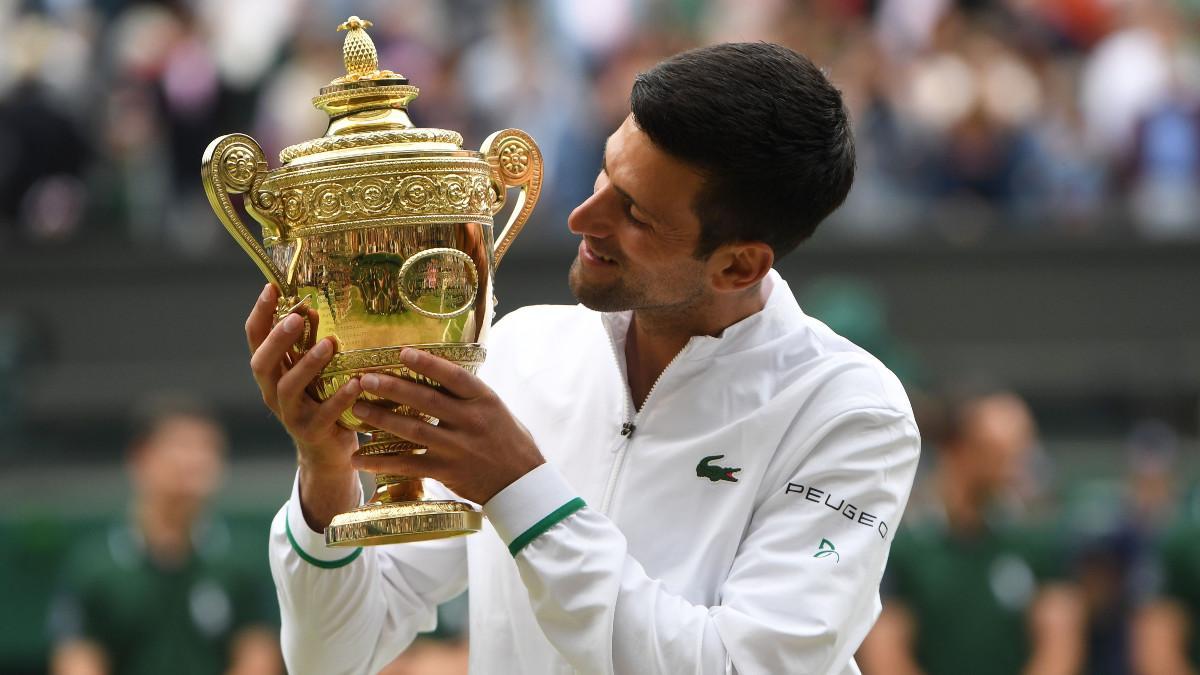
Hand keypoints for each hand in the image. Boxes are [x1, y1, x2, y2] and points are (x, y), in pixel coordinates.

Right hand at [246, 283, 361, 527]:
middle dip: (277, 340)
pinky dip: (339, 399)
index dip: (260, 313)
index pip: (255, 338)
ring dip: (307, 365)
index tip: (270, 287)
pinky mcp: (312, 432)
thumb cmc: (321, 399)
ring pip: (288, 388)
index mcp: (271, 371)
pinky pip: (323, 414)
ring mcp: (289, 414)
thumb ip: (309, 342)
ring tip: (327, 346)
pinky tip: (355, 384)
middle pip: (262, 363)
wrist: (328, 452)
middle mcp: (272, 391)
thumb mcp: (313, 369)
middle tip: (295, 318)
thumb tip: (312, 306)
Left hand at [350, 347, 544, 504]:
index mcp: (484, 400)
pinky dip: (382, 462)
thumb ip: (468, 395)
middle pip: (426, 400)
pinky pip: (409, 465)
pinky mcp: (447, 471)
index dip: (428, 364)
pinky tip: (360, 459)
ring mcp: (457, 447)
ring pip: (413, 430)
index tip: (402, 353)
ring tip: (356, 408)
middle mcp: (471, 421)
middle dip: (392, 388)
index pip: (454, 376)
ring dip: (381, 419)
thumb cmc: (508, 441)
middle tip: (365, 379)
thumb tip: (436, 373)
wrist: (521, 483)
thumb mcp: (495, 409)